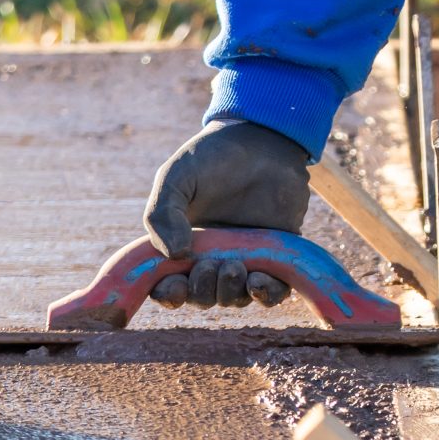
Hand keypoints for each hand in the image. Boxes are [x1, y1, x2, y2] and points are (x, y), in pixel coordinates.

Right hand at [142, 119, 310, 307]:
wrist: (262, 140)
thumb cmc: (213, 159)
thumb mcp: (175, 179)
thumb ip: (162, 215)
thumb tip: (175, 256)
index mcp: (181, 246)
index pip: (170, 286)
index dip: (169, 295)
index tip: (173, 288)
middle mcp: (211, 259)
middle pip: (202, 297)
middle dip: (202, 290)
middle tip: (209, 265)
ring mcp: (245, 261)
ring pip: (233, 298)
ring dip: (229, 292)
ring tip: (233, 267)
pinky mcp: (277, 259)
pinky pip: (271, 293)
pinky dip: (264, 296)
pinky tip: (256, 283)